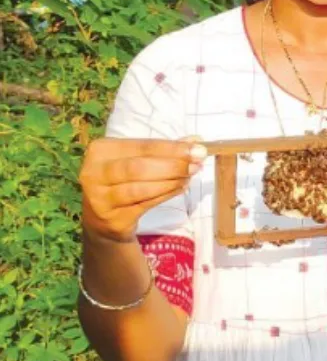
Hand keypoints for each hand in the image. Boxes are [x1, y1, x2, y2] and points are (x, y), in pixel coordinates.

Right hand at [80, 137, 206, 242]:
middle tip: (197, 164)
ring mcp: (100, 199)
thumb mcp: (137, 158)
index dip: (172, 148)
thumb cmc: (123, 179)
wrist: (102, 218)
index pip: (142, 146)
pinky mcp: (112, 219)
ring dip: (171, 181)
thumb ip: (165, 150)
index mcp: (100, 151)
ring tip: (189, 176)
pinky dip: (166, 195)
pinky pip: (144, 205)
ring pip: (141, 189)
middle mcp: (94, 174)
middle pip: (139, 168)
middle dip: (173, 165)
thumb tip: (196, 141)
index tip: (198, 149)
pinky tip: (180, 187)